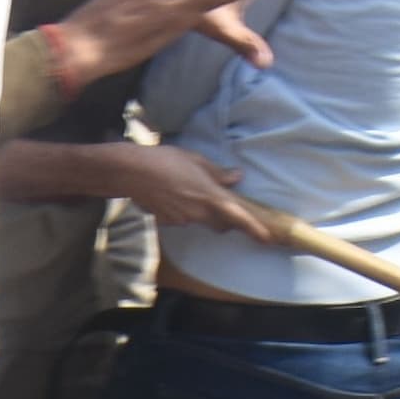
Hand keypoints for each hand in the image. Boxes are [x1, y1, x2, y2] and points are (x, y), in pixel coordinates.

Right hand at [109, 143, 274, 239]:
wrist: (131, 172)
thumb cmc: (165, 160)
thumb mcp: (195, 160)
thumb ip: (217, 173)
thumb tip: (236, 177)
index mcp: (210, 196)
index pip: (238, 216)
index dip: (255, 229)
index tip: (268, 238)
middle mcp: (198, 213)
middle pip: (220, 224)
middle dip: (226, 220)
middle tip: (225, 205)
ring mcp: (182, 220)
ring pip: (200, 221)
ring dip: (202, 212)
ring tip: (190, 191)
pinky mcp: (167, 222)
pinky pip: (182, 219)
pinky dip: (183, 210)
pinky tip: (172, 195)